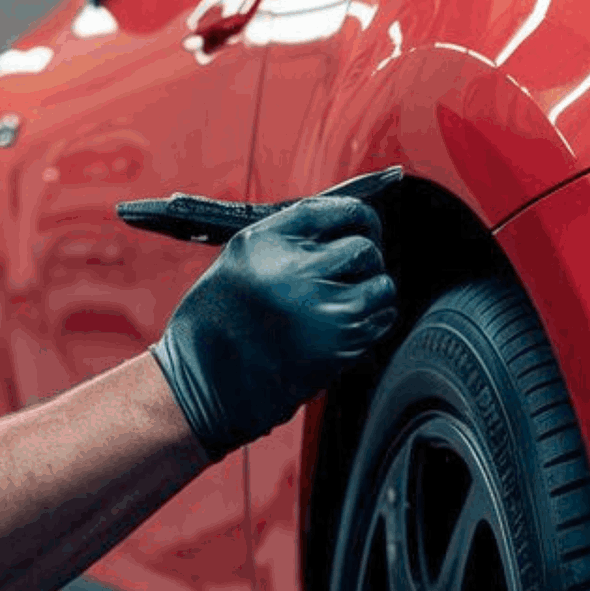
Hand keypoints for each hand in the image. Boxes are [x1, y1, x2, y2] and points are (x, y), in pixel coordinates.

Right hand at [151, 195, 398, 461]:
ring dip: (370, 290)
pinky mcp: (340, 343)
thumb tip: (347, 220)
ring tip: (342, 301)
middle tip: (346, 273)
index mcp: (268, 242)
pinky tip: (342, 325)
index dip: (360, 217)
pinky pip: (382, 318)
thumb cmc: (221, 318)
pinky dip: (372, 319)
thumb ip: (291, 234)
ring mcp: (322, 308)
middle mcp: (296, 270)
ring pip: (381, 284)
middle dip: (363, 258)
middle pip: (364, 247)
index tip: (363, 226)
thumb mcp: (241, 256)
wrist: (208, 380)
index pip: (339, 209)